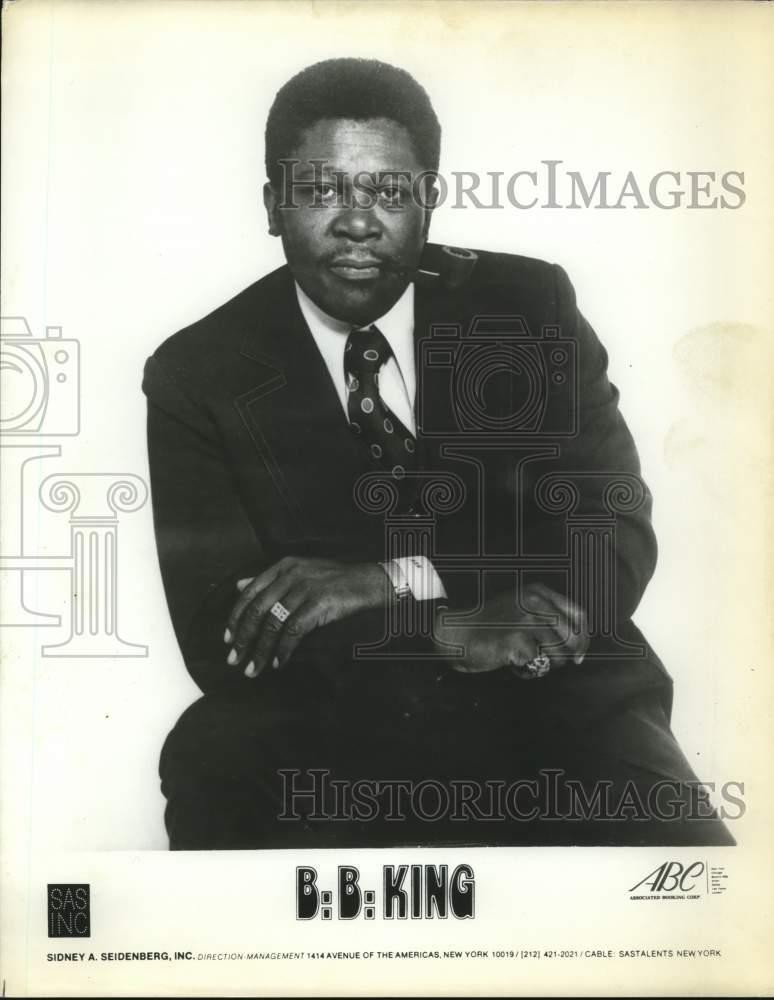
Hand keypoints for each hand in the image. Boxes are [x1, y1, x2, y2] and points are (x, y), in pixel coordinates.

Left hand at [224, 557, 389, 678]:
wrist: (368, 581)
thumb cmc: (333, 580)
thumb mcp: (298, 572)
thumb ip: (268, 580)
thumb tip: (238, 586)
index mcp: (282, 566)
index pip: (249, 593)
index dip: (235, 618)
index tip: (228, 639)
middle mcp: (291, 575)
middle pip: (257, 610)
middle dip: (243, 638)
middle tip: (234, 659)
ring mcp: (305, 588)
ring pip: (273, 624)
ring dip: (260, 651)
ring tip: (253, 669)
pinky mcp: (319, 603)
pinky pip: (293, 631)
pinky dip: (283, 650)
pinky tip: (279, 663)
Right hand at [434, 583, 589, 678]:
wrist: (457, 633)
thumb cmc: (490, 627)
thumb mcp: (521, 610)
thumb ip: (547, 619)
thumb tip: (578, 647)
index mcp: (538, 593)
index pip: (578, 615)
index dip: (583, 638)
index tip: (579, 655)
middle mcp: (535, 602)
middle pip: (572, 637)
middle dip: (567, 657)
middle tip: (552, 664)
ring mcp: (526, 620)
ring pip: (558, 655)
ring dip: (545, 666)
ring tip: (525, 661)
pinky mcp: (517, 639)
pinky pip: (538, 666)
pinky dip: (527, 671)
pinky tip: (513, 664)